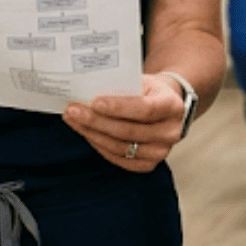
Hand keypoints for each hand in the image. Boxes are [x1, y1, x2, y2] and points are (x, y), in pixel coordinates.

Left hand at [63, 73, 186, 171]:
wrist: (163, 107)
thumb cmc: (147, 90)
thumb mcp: (141, 81)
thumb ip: (121, 86)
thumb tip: (87, 91)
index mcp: (172, 106)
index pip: (145, 109)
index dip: (119, 107)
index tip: (94, 102)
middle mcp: (171, 132)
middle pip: (128, 131)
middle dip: (96, 121)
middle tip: (72, 110)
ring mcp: (160, 152)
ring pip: (120, 147)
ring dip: (92, 133)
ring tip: (73, 119)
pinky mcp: (147, 164)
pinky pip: (118, 158)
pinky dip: (98, 145)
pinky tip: (84, 131)